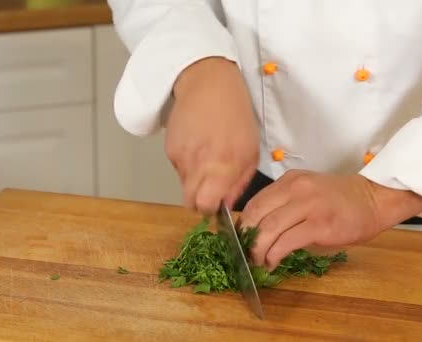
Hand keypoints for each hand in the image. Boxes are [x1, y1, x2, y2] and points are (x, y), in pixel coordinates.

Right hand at [166, 57, 259, 214]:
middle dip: (200, 201)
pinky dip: (188, 164)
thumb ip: (240, 181)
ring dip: (195, 181)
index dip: (211, 209)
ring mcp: (182, 156)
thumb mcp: (251, 149)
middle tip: (210, 190)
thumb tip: (228, 204)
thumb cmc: (234, 113)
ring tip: (207, 159)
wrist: (207, 83)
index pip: (207, 205)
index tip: (216, 204)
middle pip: (190, 203)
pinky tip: (198, 146)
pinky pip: (178, 169)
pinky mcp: (170, 149)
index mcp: (225, 164)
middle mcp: (200, 163)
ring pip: (184, 186)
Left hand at [238, 170, 421, 269]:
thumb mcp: (308, 192)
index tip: (240, 240)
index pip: (255, 201)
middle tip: (245, 253)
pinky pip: (287, 241)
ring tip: (258, 261)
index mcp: (290, 181)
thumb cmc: (341, 200)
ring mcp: (308, 206)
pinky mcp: (320, 224)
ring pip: (268, 228)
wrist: (374, 199)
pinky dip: (274, 254)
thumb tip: (258, 230)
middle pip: (256, 214)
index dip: (242, 224)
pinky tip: (272, 262)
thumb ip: (285, 204)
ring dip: (258, 249)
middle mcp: (296, 189)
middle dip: (246, 238)